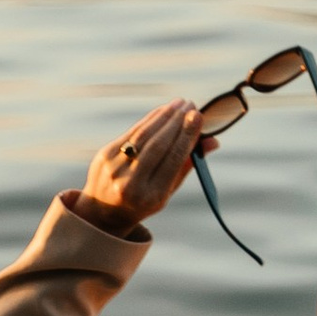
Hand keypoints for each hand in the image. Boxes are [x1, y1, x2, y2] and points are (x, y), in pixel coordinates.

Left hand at [78, 101, 203, 235]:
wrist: (103, 211)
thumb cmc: (143, 200)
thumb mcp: (167, 191)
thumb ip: (187, 165)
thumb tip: (213, 141)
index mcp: (151, 197)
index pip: (173, 160)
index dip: (187, 136)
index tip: (198, 117)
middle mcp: (132, 183)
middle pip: (158, 146)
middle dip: (176, 122)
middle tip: (191, 105)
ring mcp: (116, 168)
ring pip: (144, 135)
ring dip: (164, 116)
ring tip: (179, 104)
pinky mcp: (105, 155)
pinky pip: (132, 132)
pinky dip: (149, 119)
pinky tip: (162, 111)